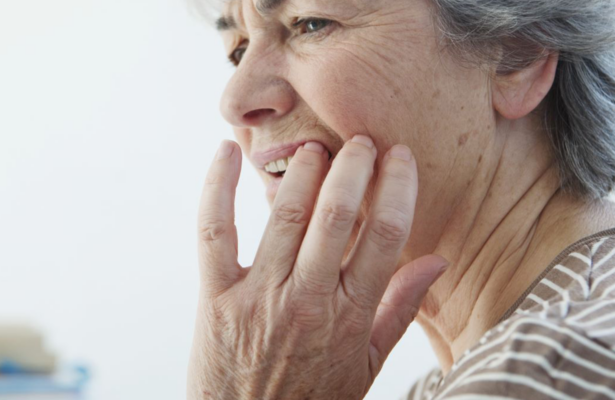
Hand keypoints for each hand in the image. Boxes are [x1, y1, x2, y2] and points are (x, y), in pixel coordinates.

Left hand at [187, 137, 447, 399]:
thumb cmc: (312, 397)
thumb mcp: (367, 364)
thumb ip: (400, 309)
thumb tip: (437, 261)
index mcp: (351, 316)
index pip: (386, 236)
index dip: (397, 187)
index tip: (401, 157)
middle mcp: (308, 299)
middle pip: (337, 216)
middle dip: (353, 168)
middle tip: (361, 141)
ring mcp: (260, 296)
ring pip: (285, 216)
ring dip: (304, 173)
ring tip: (317, 149)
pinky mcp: (217, 296)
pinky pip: (215, 232)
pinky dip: (216, 188)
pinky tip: (225, 152)